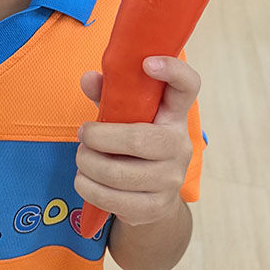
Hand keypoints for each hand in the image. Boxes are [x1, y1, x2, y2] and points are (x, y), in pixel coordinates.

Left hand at [74, 56, 200, 226]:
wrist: (153, 198)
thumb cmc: (134, 145)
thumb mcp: (124, 117)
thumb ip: (108, 95)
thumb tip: (88, 79)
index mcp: (174, 116)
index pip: (188, 86)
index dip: (173, 71)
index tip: (147, 63)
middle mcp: (179, 146)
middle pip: (139, 139)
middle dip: (99, 137)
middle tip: (83, 135)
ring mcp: (170, 180)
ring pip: (119, 174)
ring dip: (88, 164)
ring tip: (82, 159)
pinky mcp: (155, 207)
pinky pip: (113, 199)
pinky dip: (89, 188)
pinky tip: (85, 180)